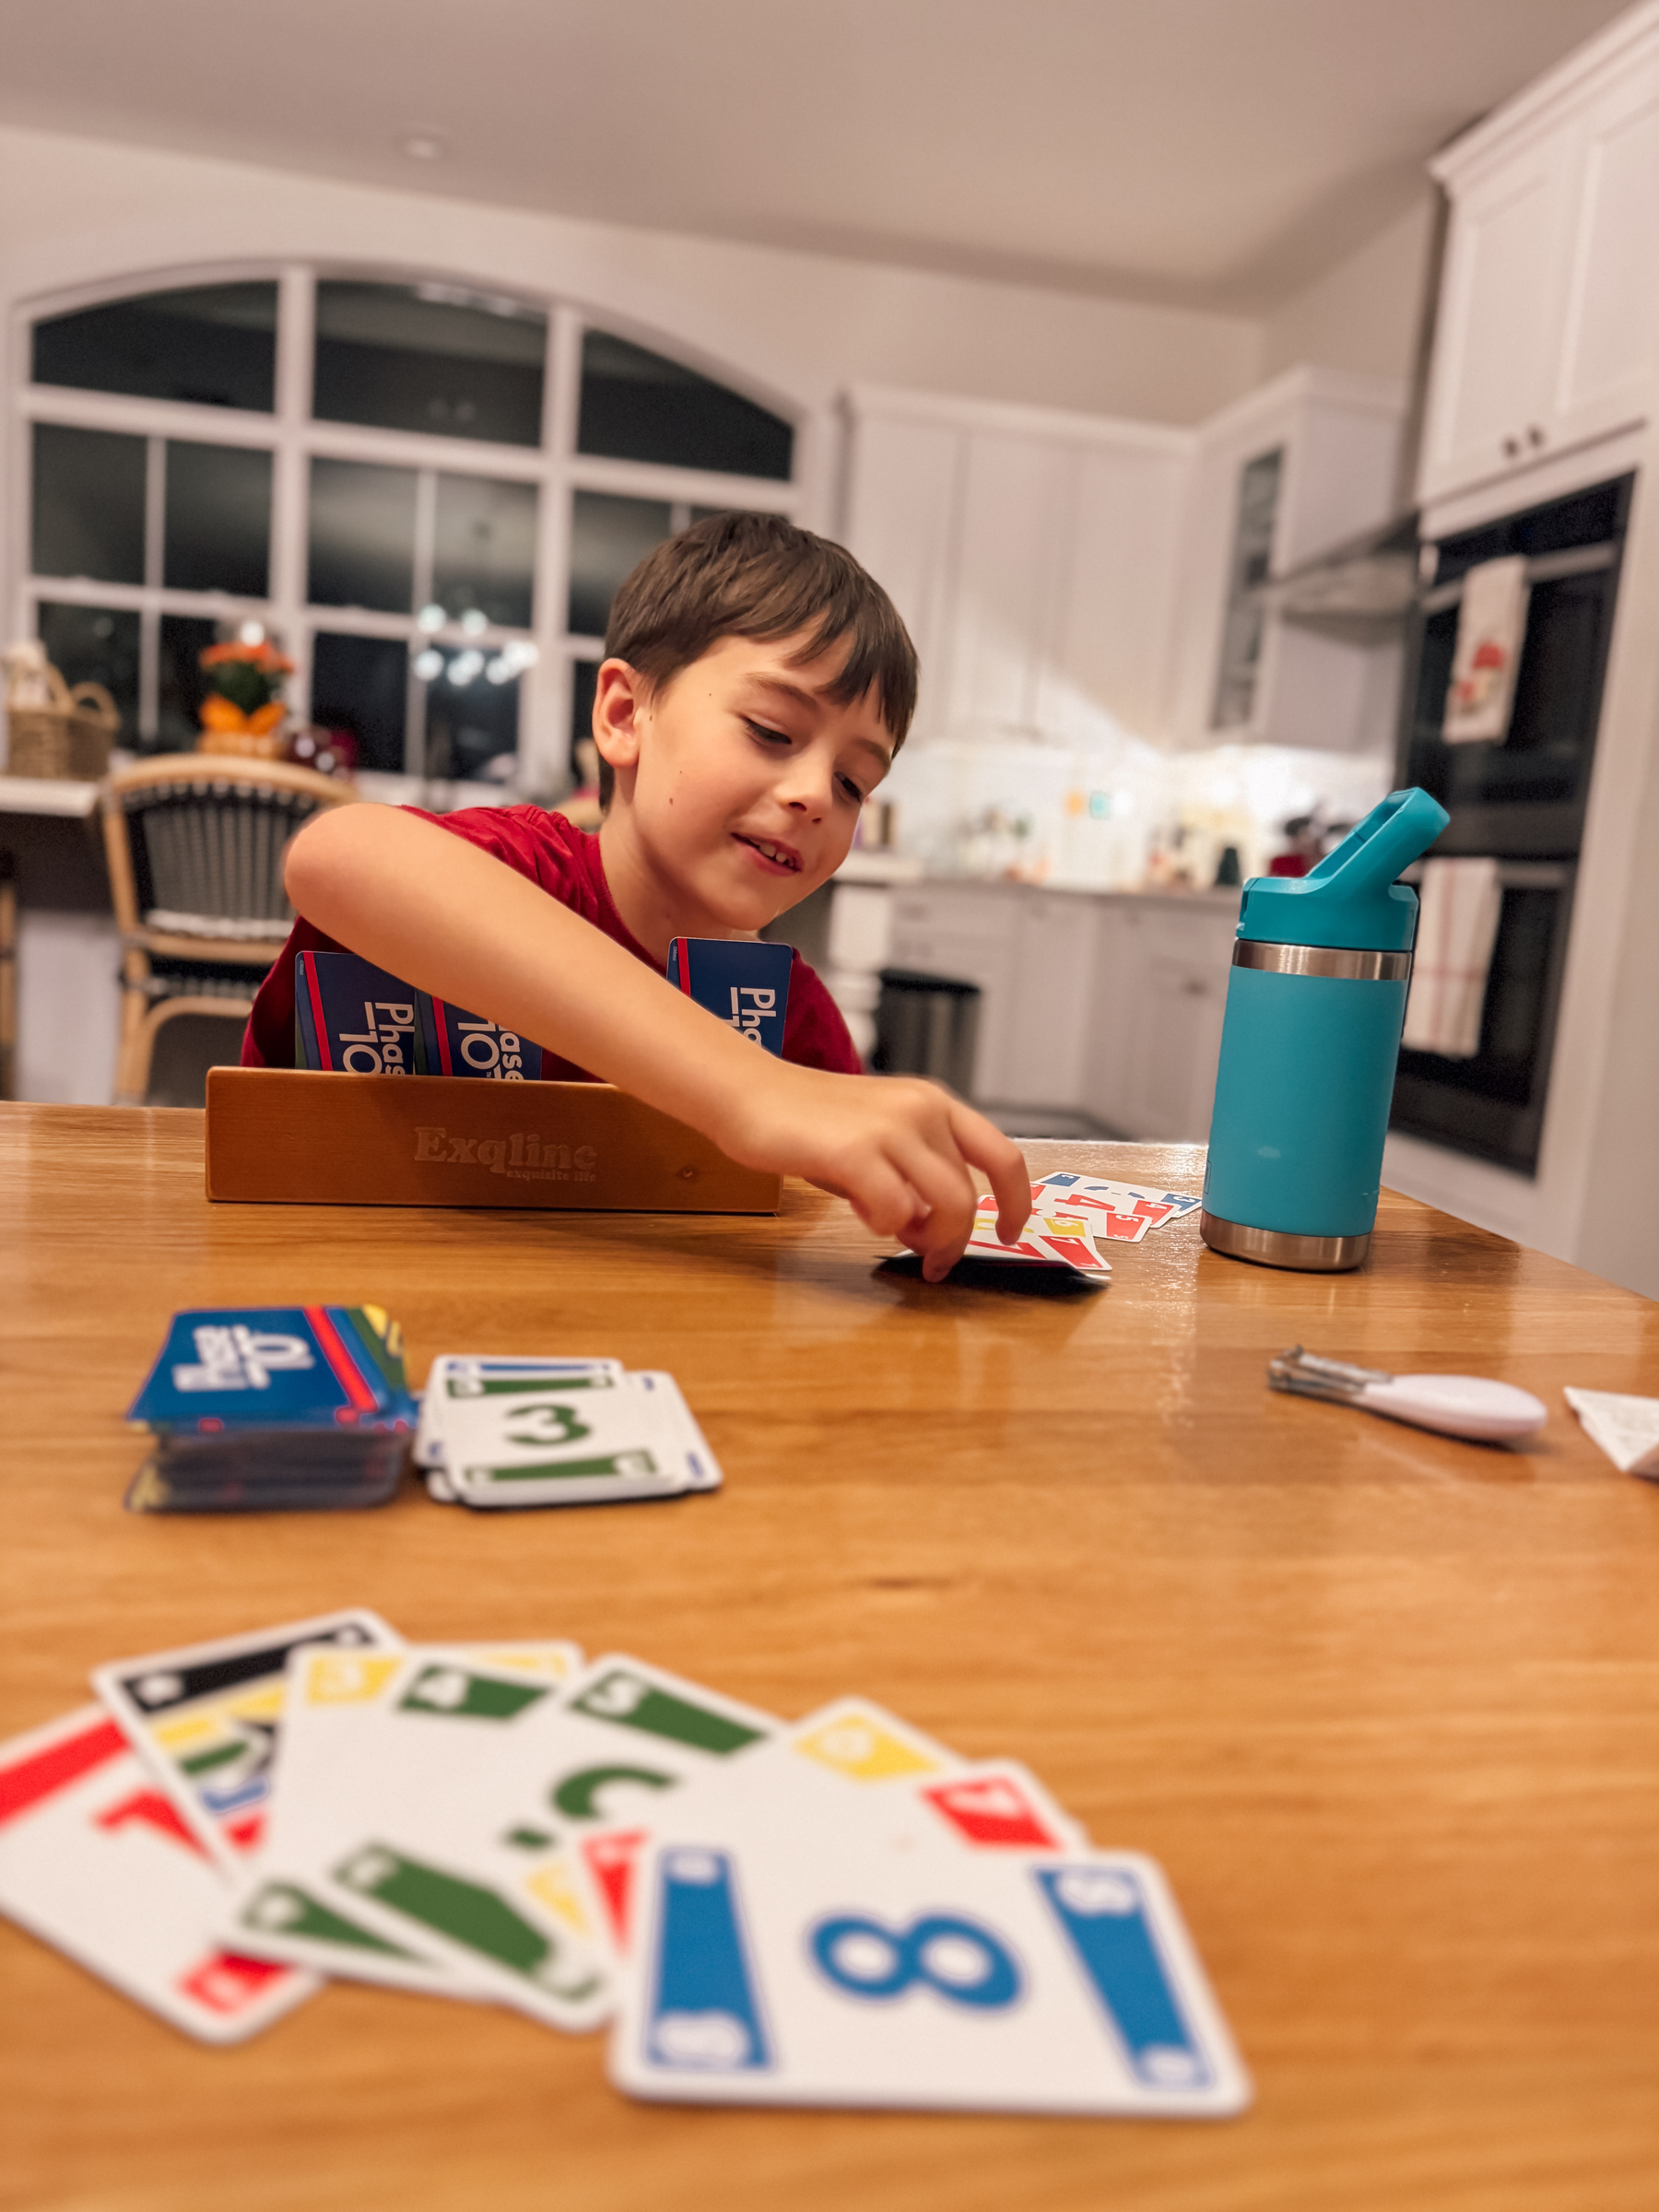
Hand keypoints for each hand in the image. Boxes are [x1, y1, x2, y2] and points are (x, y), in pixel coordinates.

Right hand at [724, 1061, 1029, 1281]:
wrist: (748, 1093)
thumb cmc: (807, 1121)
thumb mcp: (876, 1140)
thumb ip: (912, 1176)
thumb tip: (931, 1227)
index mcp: (933, 1102)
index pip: (1001, 1155)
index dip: (1016, 1202)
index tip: (1011, 1232)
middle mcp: (922, 1109)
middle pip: (967, 1196)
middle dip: (952, 1241)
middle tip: (929, 1261)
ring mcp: (891, 1128)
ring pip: (946, 1207)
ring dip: (927, 1238)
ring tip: (896, 1237)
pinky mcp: (856, 1151)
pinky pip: (896, 1211)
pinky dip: (882, 1225)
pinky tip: (858, 1209)